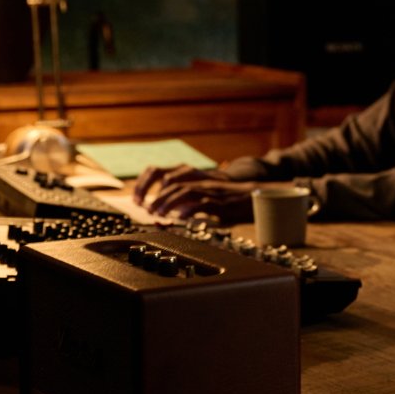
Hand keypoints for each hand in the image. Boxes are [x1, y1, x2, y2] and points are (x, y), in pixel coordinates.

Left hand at [133, 165, 254, 222]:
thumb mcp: (207, 200)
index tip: (139, 198)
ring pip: (184, 191)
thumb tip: (174, 217)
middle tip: (147, 210)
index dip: (151, 185)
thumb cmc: (231, 201)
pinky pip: (201, 203)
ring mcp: (210, 190)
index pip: (166, 176)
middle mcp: (200, 181)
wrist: (255, 197)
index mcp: (195, 178)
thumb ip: (191, 205)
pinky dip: (189, 209)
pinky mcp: (220, 201)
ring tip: (158, 214)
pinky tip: (180, 217)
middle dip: (156, 197)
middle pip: (172, 184)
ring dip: (168, 202)